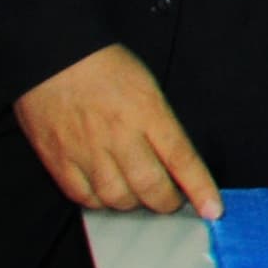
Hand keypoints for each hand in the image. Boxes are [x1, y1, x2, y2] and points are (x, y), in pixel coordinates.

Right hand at [13, 45, 220, 218]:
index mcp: (148, 113)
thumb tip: (177, 163)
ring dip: (135, 204)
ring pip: (118, 198)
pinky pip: (84, 196)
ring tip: (140, 195)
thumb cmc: (106, 68)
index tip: (213, 209)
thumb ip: (163, 125)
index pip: (181, 158)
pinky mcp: (59, 160)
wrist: (54, 57)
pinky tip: (108, 193)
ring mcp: (87, 150)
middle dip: (168, 202)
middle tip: (172, 200)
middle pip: (151, 186)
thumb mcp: (149, 88)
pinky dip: (101, 202)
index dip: (199, 188)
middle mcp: (119, 135)